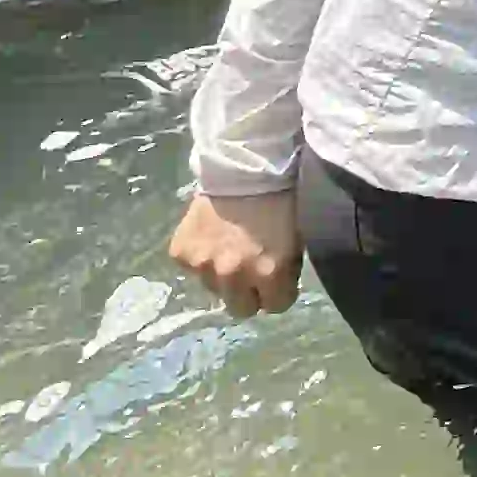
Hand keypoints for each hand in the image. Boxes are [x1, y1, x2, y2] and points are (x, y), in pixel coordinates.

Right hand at [168, 186, 302, 314]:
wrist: (242, 167)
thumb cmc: (279, 200)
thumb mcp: (296, 240)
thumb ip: (284, 271)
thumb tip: (274, 289)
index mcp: (269, 272)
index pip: (275, 306)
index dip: (279, 291)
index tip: (277, 279)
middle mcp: (233, 275)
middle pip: (240, 309)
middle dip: (249, 294)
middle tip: (250, 270)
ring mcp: (203, 265)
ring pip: (214, 289)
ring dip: (222, 275)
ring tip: (229, 246)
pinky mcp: (181, 253)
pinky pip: (191, 268)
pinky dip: (200, 256)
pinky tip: (210, 235)